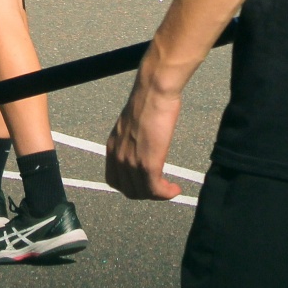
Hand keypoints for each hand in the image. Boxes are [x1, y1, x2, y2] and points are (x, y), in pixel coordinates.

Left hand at [105, 62, 183, 200]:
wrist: (154, 92)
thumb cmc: (148, 101)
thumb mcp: (131, 125)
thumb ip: (132, 140)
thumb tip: (143, 146)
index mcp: (112, 148)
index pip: (114, 180)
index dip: (130, 187)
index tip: (144, 184)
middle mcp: (118, 158)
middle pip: (129, 190)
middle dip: (145, 193)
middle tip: (160, 188)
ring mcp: (132, 163)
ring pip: (143, 193)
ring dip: (158, 195)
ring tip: (170, 189)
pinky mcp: (148, 164)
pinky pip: (155, 190)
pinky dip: (166, 194)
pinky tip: (175, 189)